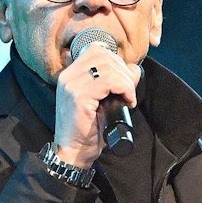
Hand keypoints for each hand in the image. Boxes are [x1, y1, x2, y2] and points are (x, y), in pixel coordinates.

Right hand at [53, 39, 139, 168]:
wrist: (74, 152)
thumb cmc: (88, 130)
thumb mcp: (103, 101)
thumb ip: (116, 82)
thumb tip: (134, 68)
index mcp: (70, 75)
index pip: (95, 50)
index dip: (115, 61)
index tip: (123, 80)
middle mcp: (67, 76)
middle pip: (103, 55)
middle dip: (123, 71)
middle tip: (128, 91)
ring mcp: (71, 85)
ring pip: (108, 67)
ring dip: (125, 81)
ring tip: (129, 97)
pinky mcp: (78, 97)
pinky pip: (108, 81)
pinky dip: (124, 88)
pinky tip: (127, 101)